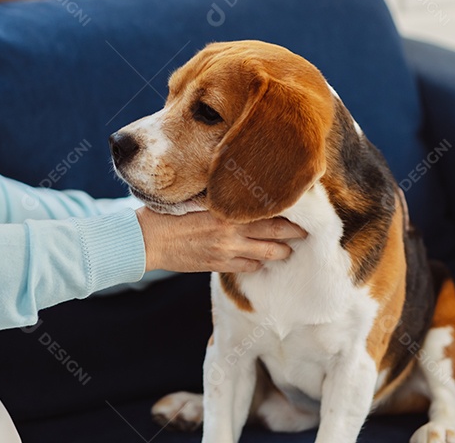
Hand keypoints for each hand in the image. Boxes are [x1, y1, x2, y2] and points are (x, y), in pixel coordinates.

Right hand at [136, 207, 306, 272]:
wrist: (147, 241)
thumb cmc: (167, 212)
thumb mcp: (196, 196)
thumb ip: (220, 195)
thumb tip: (240, 186)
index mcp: (227, 211)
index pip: (268, 211)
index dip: (289, 212)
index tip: (302, 208)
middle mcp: (232, 232)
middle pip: (276, 235)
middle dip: (294, 234)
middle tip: (307, 232)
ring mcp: (227, 252)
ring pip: (267, 255)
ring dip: (280, 252)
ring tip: (288, 248)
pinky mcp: (219, 265)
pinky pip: (249, 268)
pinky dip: (258, 264)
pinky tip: (260, 259)